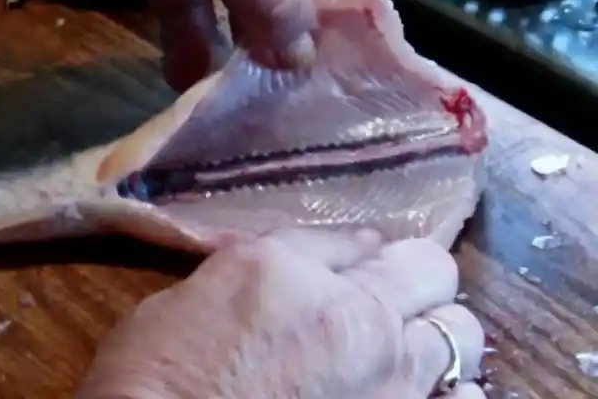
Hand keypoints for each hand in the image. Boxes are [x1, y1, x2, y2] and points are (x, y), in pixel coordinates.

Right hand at [74, 229, 484, 398]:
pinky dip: (446, 395)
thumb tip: (360, 244)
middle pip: (445, 288)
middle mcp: (367, 331)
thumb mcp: (221, 281)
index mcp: (316, 283)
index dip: (394, 262)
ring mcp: (390, 392)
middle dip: (424, 294)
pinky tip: (409, 395)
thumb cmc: (165, 367)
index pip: (405, 252)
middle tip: (389, 312)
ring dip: (439, 346)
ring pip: (463, 347)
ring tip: (399, 360)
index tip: (376, 275)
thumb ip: (299, 254)